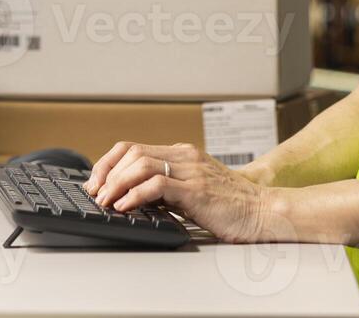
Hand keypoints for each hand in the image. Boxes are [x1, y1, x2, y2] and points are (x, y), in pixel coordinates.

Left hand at [83, 141, 275, 243]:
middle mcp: (185, 156)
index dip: (109, 163)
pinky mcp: (197, 189)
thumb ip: (167, 187)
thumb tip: (131, 196)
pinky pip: (157, 185)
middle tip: (95, 194)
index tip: (96, 182)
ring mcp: (191, 171)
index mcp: (182, 154)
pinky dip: (135, 194)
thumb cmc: (230, 206)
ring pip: (140, 165)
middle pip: (132, 153)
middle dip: (106, 173)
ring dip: (116, 183)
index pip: (133, 148)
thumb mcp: (193, 190)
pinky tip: (125, 206)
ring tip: (105, 201)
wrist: (264, 211)